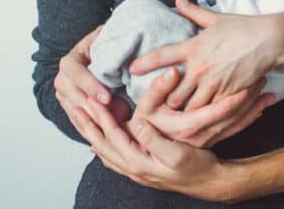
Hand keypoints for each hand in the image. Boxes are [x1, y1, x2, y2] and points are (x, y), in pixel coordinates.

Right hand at [55, 27, 130, 128]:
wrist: (90, 57)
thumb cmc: (104, 46)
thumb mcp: (107, 40)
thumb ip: (115, 45)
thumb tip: (131, 49)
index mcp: (70, 62)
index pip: (77, 75)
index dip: (91, 87)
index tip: (107, 98)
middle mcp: (62, 81)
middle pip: (77, 100)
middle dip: (96, 111)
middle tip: (115, 121)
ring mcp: (64, 98)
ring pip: (79, 115)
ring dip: (96, 124)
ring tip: (115, 132)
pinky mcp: (71, 110)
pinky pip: (81, 124)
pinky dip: (95, 131)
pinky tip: (109, 137)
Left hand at [69, 72, 230, 201]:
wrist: (209, 182)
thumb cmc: (196, 166)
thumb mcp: (176, 152)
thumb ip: (153, 139)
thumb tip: (135, 123)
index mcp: (139, 162)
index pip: (112, 137)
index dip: (100, 117)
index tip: (89, 100)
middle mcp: (133, 168)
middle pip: (102, 145)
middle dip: (88, 125)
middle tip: (74, 107)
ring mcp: (136, 170)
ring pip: (105, 151)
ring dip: (92, 134)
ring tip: (81, 119)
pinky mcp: (141, 168)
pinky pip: (114, 157)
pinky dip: (103, 145)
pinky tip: (100, 142)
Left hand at [130, 0, 283, 109]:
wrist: (269, 41)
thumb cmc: (243, 28)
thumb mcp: (216, 19)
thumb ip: (194, 12)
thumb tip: (178, 1)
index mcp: (193, 47)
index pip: (161, 55)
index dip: (144, 63)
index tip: (131, 69)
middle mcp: (199, 67)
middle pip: (172, 92)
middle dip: (165, 100)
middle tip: (158, 106)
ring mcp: (212, 82)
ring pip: (189, 106)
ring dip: (183, 112)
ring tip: (177, 117)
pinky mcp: (226, 94)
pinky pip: (209, 110)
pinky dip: (203, 116)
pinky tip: (200, 119)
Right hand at [134, 66, 273, 147]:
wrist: (145, 151)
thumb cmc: (144, 123)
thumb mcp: (145, 106)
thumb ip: (158, 89)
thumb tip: (173, 71)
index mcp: (185, 126)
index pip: (216, 113)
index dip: (234, 99)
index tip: (248, 83)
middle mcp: (199, 137)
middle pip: (231, 118)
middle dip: (248, 99)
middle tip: (262, 79)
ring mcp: (206, 141)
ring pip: (236, 125)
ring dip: (252, 108)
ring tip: (267, 91)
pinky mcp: (210, 141)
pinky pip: (234, 130)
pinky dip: (249, 118)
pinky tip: (260, 108)